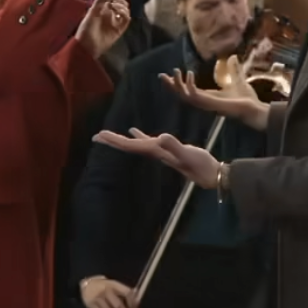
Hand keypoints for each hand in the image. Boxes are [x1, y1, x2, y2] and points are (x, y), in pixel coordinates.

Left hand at [77, 0, 130, 58]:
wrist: (87, 45)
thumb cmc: (86, 28)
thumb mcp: (91, 11)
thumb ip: (100, 0)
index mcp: (102, 9)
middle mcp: (109, 15)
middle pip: (121, 3)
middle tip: (114, 1)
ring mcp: (115, 22)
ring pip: (125, 10)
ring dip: (122, 6)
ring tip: (114, 7)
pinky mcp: (119, 30)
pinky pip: (126, 19)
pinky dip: (125, 14)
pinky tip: (119, 12)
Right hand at [80, 277, 137, 307]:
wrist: (88, 285)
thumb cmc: (104, 286)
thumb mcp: (114, 286)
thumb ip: (124, 292)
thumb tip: (137, 300)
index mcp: (115, 284)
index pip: (127, 293)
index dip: (133, 303)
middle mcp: (107, 290)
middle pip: (118, 305)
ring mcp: (99, 298)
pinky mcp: (93, 304)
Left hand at [92, 128, 221, 187]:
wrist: (211, 175)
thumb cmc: (202, 166)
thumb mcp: (189, 155)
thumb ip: (175, 147)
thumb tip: (161, 137)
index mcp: (156, 152)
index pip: (131, 146)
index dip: (115, 141)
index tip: (100, 136)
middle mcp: (154, 153)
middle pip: (129, 146)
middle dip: (113, 141)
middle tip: (96, 136)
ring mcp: (159, 152)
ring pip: (135, 144)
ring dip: (122, 139)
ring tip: (108, 135)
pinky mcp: (166, 150)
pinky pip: (147, 141)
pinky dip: (138, 136)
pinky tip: (133, 131)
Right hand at [160, 56, 269, 130]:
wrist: (254, 109)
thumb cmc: (247, 99)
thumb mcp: (238, 79)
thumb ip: (233, 70)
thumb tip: (233, 57)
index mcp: (208, 97)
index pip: (188, 90)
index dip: (178, 83)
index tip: (171, 73)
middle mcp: (204, 102)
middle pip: (181, 95)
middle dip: (171, 86)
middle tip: (161, 75)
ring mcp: (206, 104)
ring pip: (184, 96)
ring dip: (177, 85)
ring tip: (174, 71)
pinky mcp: (210, 104)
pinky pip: (194, 96)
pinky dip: (190, 85)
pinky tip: (189, 74)